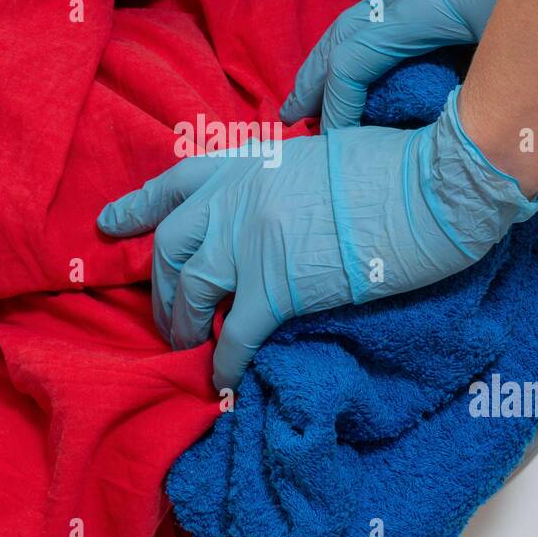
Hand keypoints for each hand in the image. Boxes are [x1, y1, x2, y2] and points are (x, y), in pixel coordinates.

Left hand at [97, 88, 537, 389]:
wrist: (429, 185)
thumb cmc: (391, 166)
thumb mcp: (318, 154)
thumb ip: (280, 178)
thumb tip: (274, 205)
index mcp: (246, 162)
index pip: (172, 183)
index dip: (136, 208)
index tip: (107, 226)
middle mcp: (235, 199)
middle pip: (171, 247)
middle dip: (162, 288)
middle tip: (167, 317)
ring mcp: (250, 241)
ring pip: (191, 293)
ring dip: (184, 328)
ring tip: (189, 350)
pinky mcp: (276, 287)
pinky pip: (235, 335)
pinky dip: (223, 364)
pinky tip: (222, 383)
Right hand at [279, 0, 537, 131]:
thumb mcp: (525, 43)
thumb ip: (492, 95)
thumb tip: (470, 145)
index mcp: (431, 3)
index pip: (358, 55)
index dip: (337, 101)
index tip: (334, 140)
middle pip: (350, 33)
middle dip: (316, 77)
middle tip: (293, 114)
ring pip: (373, 26)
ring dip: (342, 62)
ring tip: (323, 97)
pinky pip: (402, 26)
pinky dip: (377, 54)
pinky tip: (383, 75)